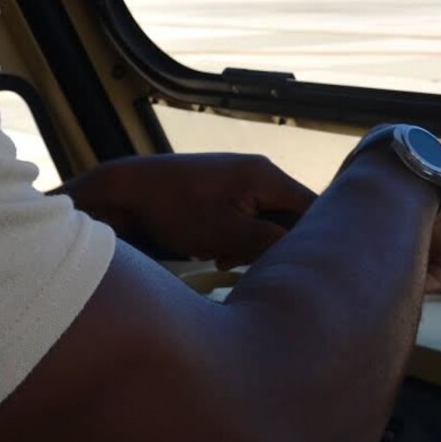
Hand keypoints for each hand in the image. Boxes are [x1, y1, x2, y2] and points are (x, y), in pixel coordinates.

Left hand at [57, 154, 315, 268]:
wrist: (127, 193)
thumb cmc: (176, 211)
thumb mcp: (228, 233)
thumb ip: (271, 241)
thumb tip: (303, 253)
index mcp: (266, 175)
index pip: (313, 208)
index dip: (313, 241)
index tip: (299, 269)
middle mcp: (258, 172)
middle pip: (290, 215)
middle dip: (277, 246)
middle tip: (253, 266)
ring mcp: (239, 179)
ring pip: (267, 220)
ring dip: (254, 246)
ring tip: (228, 261)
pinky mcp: (222, 191)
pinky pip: (246, 217)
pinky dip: (238, 239)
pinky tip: (218, 256)